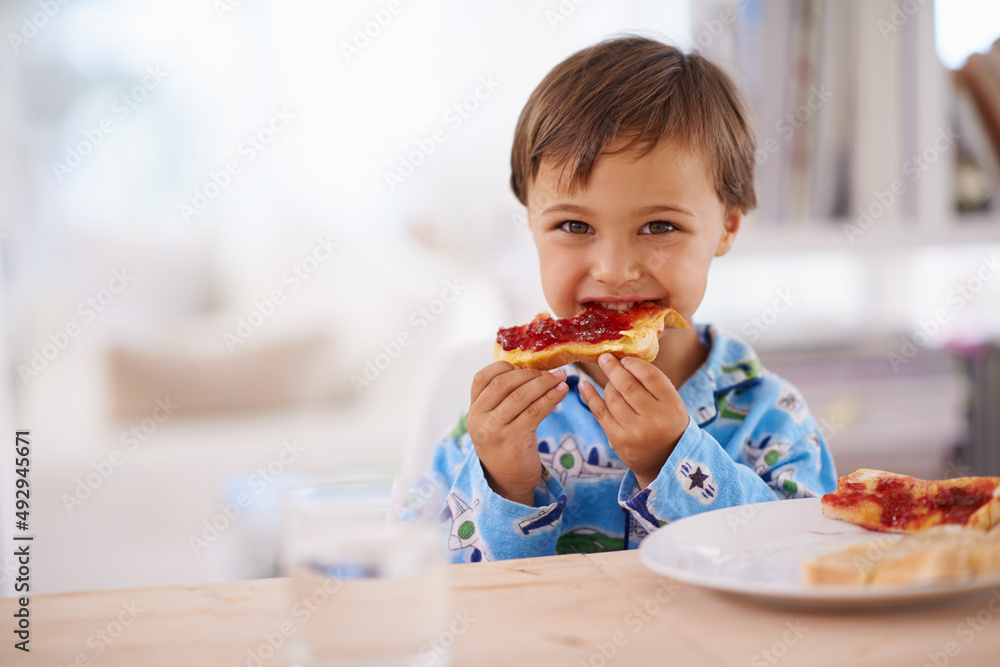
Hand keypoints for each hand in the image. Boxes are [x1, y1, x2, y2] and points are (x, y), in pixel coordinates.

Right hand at [467, 361, 568, 504]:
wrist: (507, 483)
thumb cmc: (506, 446)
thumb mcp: (494, 422)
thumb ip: (501, 399)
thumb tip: (529, 369)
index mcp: (473, 410)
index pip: (483, 377)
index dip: (506, 367)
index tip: (527, 366)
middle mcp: (479, 419)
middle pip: (504, 384)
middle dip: (530, 374)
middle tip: (551, 372)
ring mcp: (494, 430)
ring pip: (521, 396)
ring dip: (544, 383)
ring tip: (561, 378)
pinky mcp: (513, 440)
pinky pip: (535, 411)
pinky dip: (551, 398)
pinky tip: (562, 392)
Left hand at [579, 354, 687, 488]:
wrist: (665, 462)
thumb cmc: (668, 425)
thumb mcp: (672, 405)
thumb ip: (655, 385)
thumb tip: (625, 360)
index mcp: (672, 406)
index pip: (650, 376)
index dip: (634, 364)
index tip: (625, 359)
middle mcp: (654, 418)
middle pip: (628, 385)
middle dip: (613, 368)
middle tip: (605, 358)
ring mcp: (634, 431)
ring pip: (612, 397)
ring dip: (607, 384)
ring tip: (609, 379)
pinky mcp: (618, 440)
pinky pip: (600, 412)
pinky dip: (590, 396)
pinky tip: (584, 385)